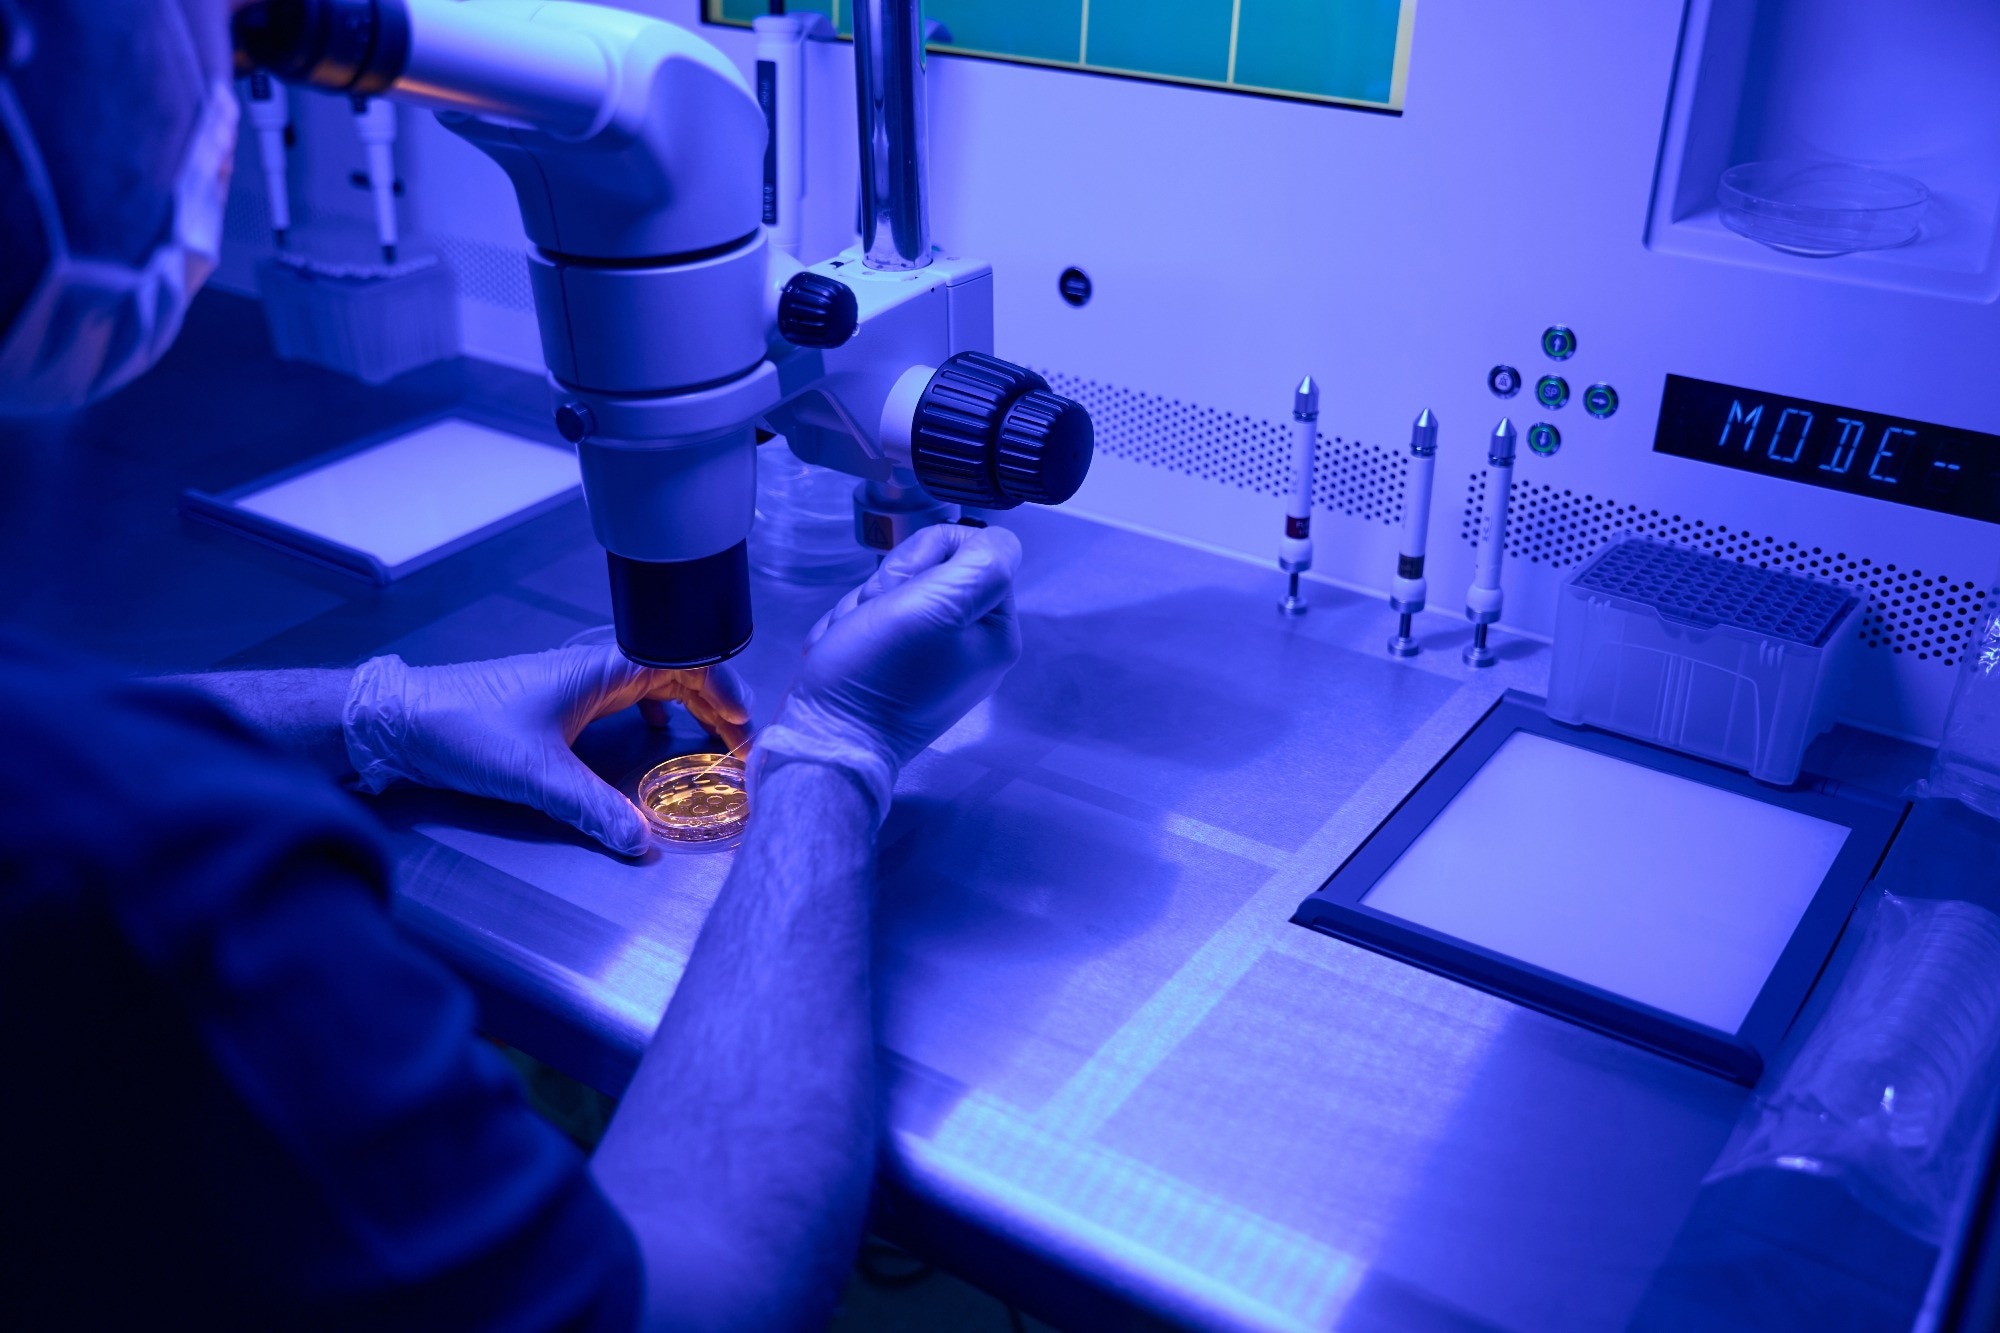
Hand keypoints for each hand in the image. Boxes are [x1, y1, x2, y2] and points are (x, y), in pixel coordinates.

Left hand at [344, 645, 751, 854]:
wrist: (397, 720)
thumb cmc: (462, 727)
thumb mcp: (535, 776)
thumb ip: (593, 809)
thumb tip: (643, 843)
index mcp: (599, 668)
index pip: (684, 663)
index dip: (724, 691)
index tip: (745, 728)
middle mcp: (592, 669)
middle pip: (676, 673)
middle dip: (716, 704)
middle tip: (743, 744)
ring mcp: (573, 683)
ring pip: (651, 684)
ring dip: (687, 706)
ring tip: (711, 738)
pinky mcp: (556, 702)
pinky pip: (623, 698)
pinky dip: (651, 712)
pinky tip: (653, 735)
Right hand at [756, 524, 1022, 820]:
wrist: (823, 743)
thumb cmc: (874, 676)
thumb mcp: (938, 606)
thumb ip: (982, 563)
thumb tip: (991, 540)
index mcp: (995, 633)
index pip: (972, 549)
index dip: (927, 557)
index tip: (904, 593)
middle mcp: (970, 647)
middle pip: (928, 570)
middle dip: (887, 588)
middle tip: (874, 623)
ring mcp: (931, 660)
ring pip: (891, 592)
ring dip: (860, 608)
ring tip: (853, 642)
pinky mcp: (894, 669)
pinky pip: (870, 621)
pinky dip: (848, 630)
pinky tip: (841, 653)